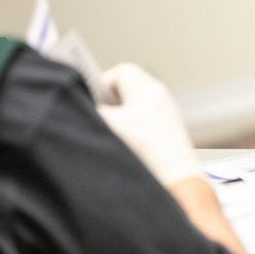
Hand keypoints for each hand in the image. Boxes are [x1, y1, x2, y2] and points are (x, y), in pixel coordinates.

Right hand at [97, 63, 201, 186]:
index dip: (101, 83)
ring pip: (133, 109)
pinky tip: (122, 149)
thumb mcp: (109, 124)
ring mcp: (166, 118)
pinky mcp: (168, 137)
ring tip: (107, 136)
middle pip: (127, 90)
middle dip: (107, 103)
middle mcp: (161, 98)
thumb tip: (79, 105)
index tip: (88, 100)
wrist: (175, 182)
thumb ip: (92, 109)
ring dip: (117, 120)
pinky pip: (142, 126)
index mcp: (149, 89)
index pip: (122, 72)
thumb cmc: (144, 150)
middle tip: (94, 118)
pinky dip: (129, 133)